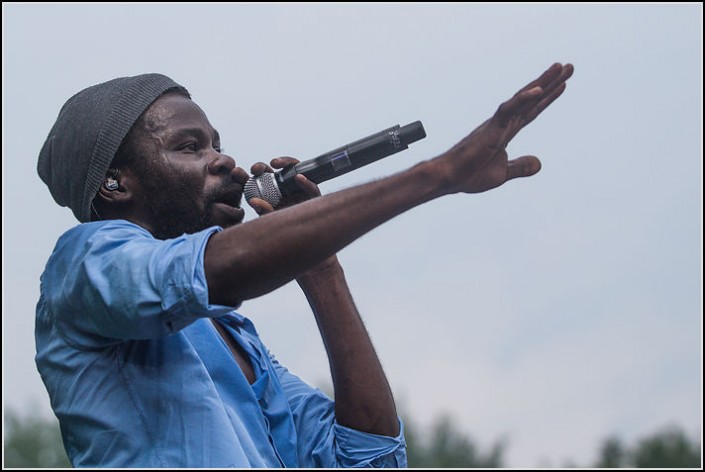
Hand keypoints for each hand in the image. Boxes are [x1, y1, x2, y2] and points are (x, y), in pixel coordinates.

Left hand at [247, 157, 339, 277]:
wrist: (306, 252)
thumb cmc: (285, 239)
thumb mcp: (271, 225)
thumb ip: (264, 212)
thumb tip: (254, 200)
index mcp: (268, 198)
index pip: (254, 184)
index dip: (245, 176)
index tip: (237, 173)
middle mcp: (282, 192)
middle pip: (271, 173)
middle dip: (262, 167)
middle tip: (255, 168)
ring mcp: (297, 193)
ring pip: (291, 172)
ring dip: (284, 164)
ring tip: (275, 164)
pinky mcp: (313, 198)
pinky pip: (312, 187)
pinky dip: (306, 182)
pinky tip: (299, 178)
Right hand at [437, 62, 573, 193]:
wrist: (450, 178)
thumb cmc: (470, 175)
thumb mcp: (503, 173)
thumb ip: (521, 166)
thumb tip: (539, 163)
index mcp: (506, 132)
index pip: (532, 111)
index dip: (547, 99)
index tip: (562, 85)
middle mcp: (504, 123)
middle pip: (532, 99)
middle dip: (551, 83)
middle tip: (569, 67)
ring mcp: (498, 123)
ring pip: (523, 98)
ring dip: (543, 83)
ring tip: (560, 67)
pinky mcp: (491, 127)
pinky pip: (509, 109)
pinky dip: (524, 99)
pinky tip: (539, 90)